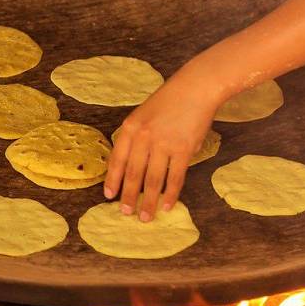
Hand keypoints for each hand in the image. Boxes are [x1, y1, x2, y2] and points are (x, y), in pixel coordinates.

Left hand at [104, 72, 220, 221]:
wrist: (195, 88)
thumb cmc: (169, 101)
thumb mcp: (143, 114)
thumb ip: (136, 138)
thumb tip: (130, 167)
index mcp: (130, 127)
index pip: (117, 159)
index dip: (112, 179)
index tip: (109, 196)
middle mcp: (144, 136)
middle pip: (134, 174)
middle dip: (128, 196)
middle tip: (125, 213)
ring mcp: (164, 144)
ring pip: (153, 180)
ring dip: (148, 201)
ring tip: (145, 217)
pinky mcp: (183, 149)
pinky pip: (175, 178)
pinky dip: (170, 194)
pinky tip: (167, 206)